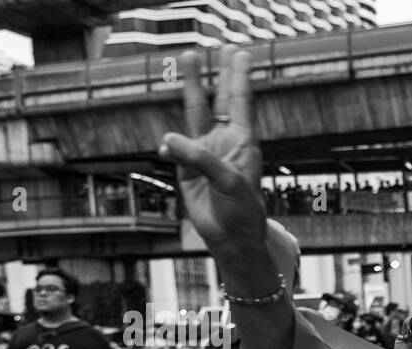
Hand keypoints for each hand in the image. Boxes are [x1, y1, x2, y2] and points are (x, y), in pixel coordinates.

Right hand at [158, 47, 267, 260]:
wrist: (230, 238)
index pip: (239, 103)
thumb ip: (201, 160)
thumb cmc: (241, 211)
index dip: (239, 78)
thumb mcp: (228, 184)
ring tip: (189, 58)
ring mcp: (205, 153)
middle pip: (219, 100)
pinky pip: (175, 148)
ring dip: (192, 88)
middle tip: (219, 47)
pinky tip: (169, 149)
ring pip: (195, 114)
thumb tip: (169, 139)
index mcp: (242, 143)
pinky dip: (171, 147)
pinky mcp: (188, 168)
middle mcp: (224, 143)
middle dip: (219, 74)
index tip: (241, 54)